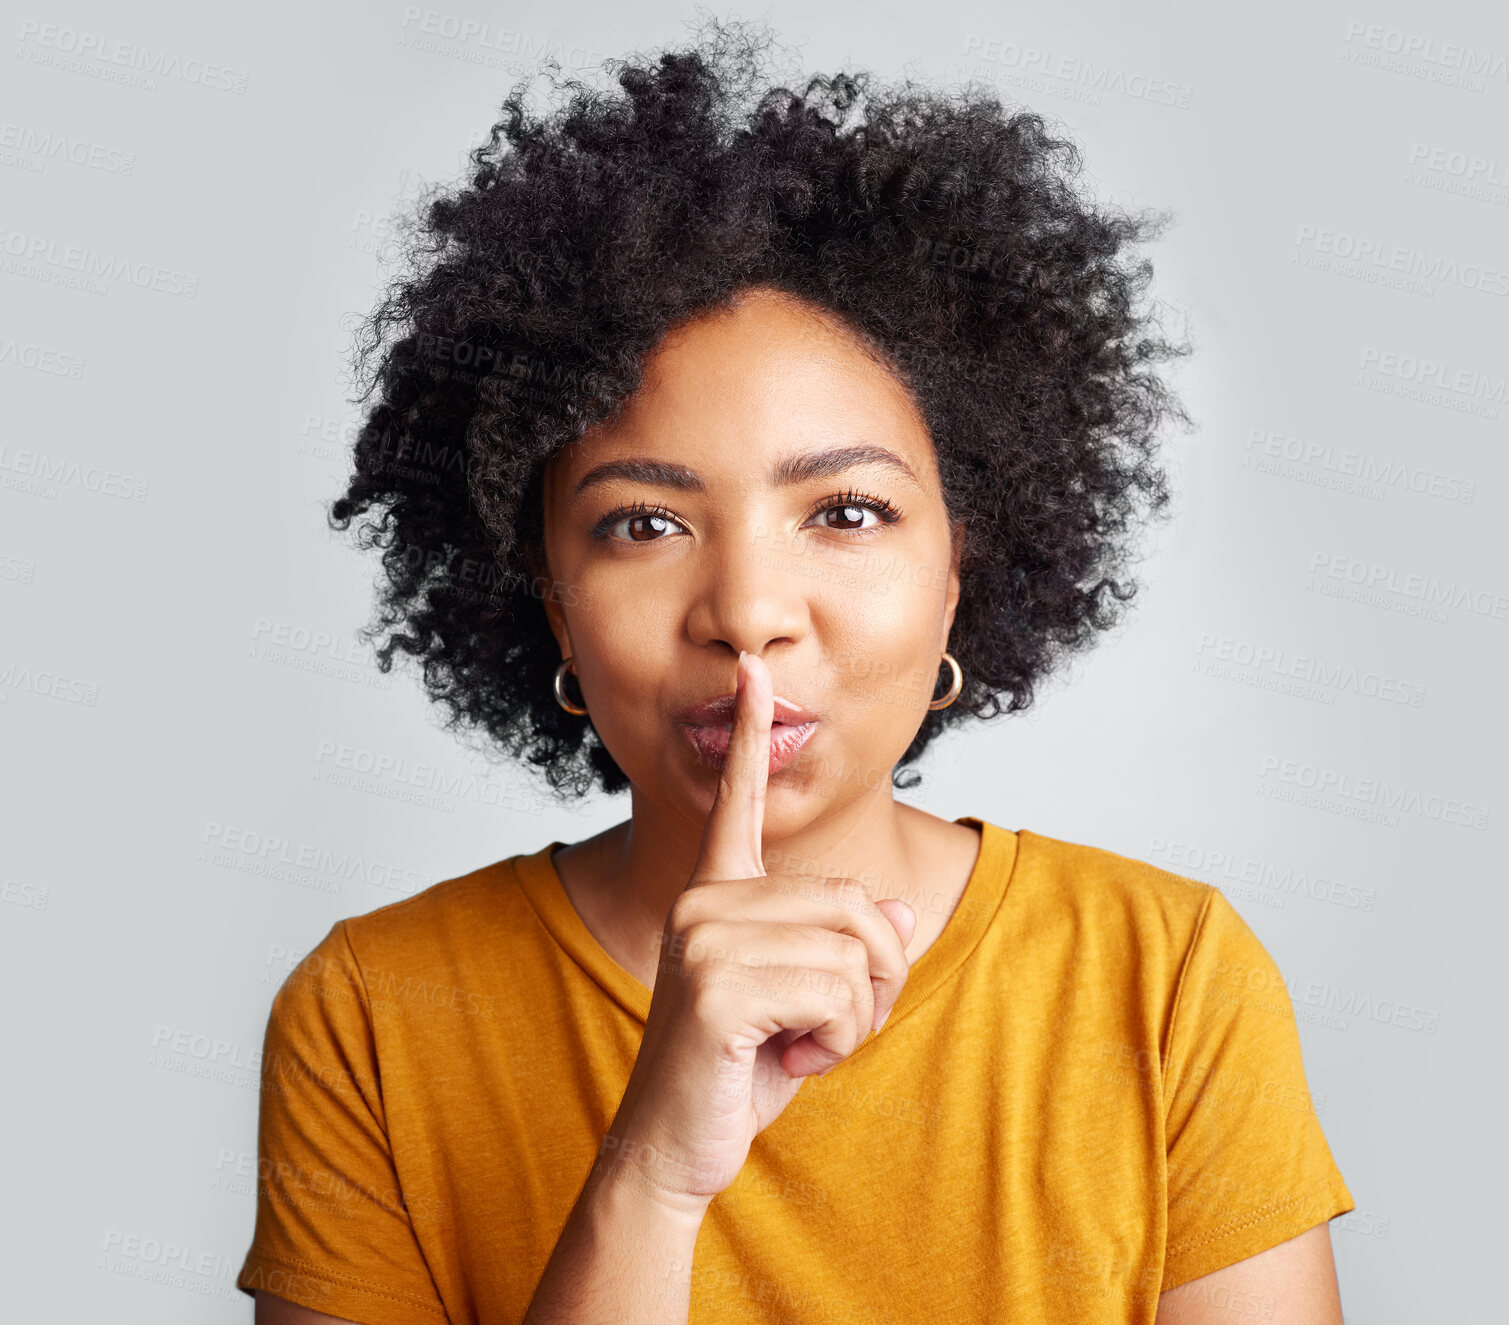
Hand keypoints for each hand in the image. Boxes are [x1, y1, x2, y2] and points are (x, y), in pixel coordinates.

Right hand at [599, 650, 916, 1211]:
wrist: (677, 1147)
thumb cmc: (740, 1071)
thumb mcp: (807, 1003)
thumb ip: (846, 951)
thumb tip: (899, 913)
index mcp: (719, 892)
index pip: (739, 800)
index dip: (752, 734)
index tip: (752, 670)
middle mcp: (705, 899)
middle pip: (856, 904)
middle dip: (874, 979)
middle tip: (830, 1029)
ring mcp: (704, 936)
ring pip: (854, 951)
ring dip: (856, 1019)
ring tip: (802, 1046)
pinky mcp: (715, 984)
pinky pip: (837, 994)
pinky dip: (839, 1042)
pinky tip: (788, 1062)